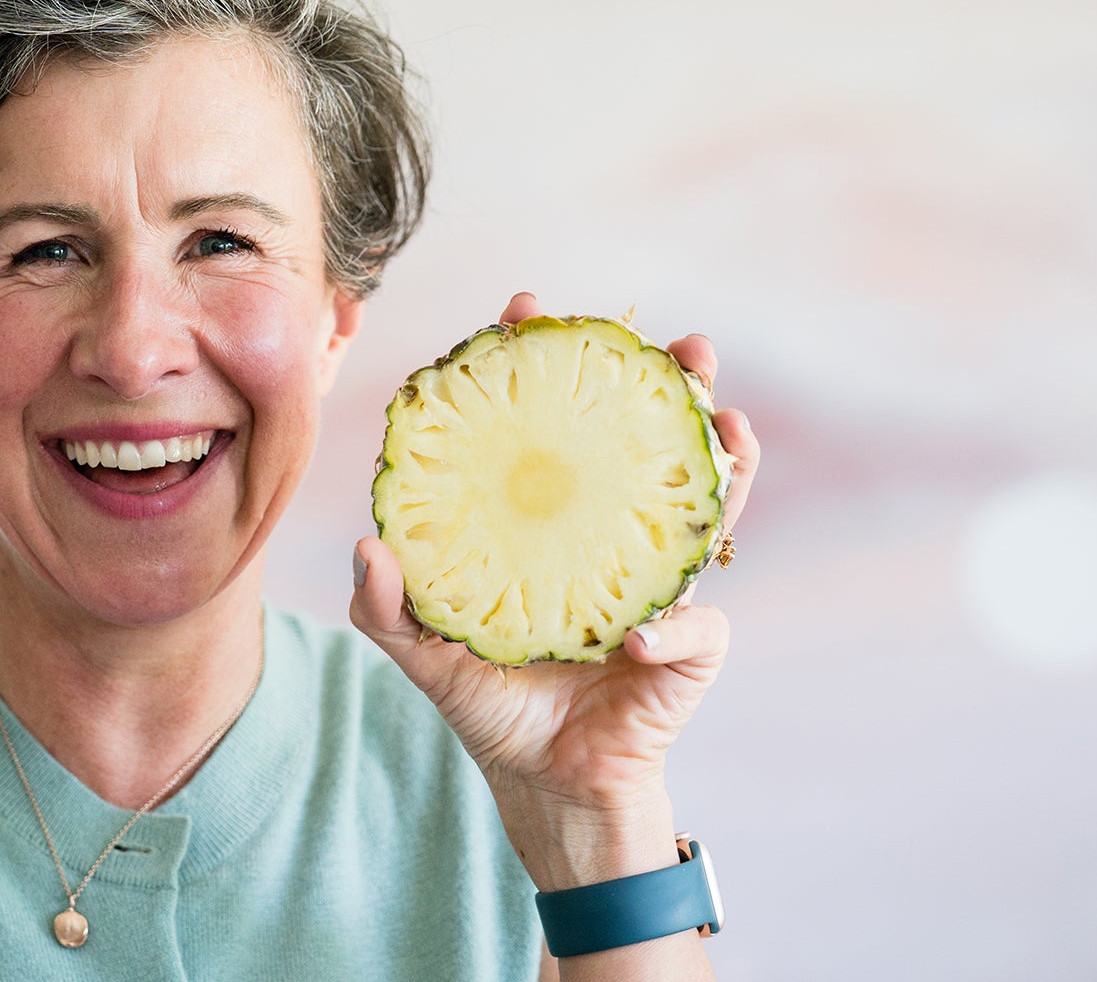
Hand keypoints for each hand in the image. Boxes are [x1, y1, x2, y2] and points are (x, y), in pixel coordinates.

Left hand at [349, 293, 760, 884]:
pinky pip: (694, 629)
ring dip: (726, 468)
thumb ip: (388, 607)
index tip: (526, 313)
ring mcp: (660, 585)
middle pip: (650, 445)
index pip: (552, 426)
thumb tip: (368, 548)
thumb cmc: (491, 702)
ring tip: (728, 427)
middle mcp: (614, 537)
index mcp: (552, 522)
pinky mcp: (687, 648)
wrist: (544, 783)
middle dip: (674, 387)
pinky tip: (641, 635)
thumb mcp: (426, 653)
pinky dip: (672, 629)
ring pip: (708, 511)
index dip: (544, 367)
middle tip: (683, 347)